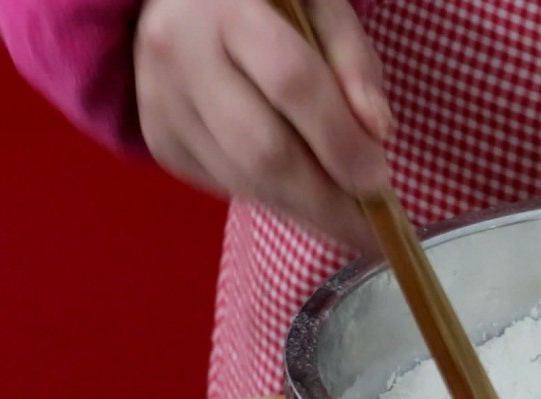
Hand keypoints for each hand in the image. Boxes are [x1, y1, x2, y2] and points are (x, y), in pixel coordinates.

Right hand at [134, 0, 391, 252]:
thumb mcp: (322, 8)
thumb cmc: (270, 5)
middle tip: (373, 233)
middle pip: (263, 150)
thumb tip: (378, 132)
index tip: (380, 184)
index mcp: (228, 8)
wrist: (181, 5)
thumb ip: (354, 61)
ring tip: (348, 221)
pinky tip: (304, 196)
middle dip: (326, 203)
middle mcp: (181, 53)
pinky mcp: (160, 139)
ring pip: (244, 180)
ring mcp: (162, 102)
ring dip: (305, 210)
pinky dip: (276, 200)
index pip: (292, 83)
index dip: (341, 141)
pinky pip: (228, 186)